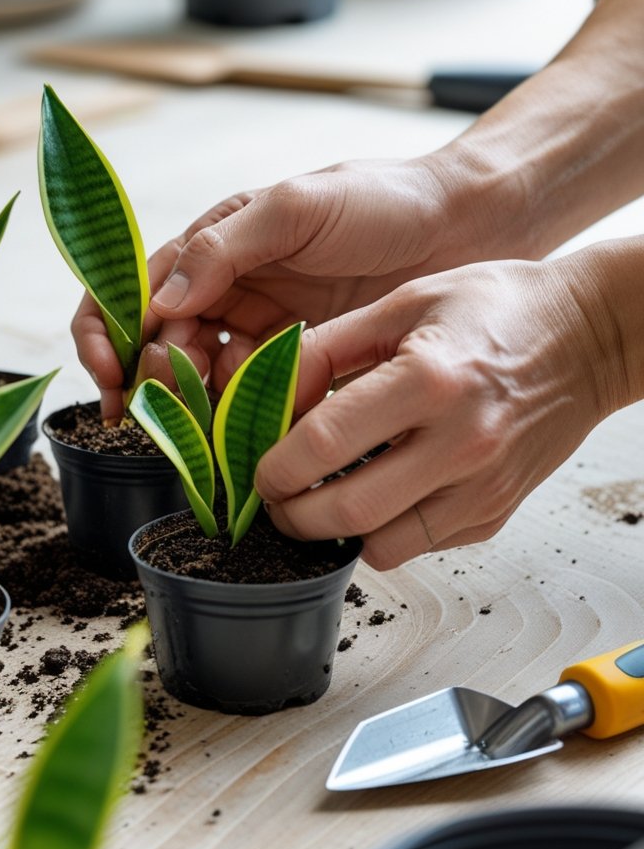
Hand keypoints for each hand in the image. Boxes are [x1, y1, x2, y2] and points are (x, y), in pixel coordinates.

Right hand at [73, 151, 503, 420]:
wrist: (469, 227)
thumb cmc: (384, 200)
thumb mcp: (297, 207)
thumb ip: (224, 248)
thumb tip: (159, 302)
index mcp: (211, 248)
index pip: (126, 293)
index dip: (105, 335)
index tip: (111, 373)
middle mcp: (227, 294)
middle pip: (155, 350)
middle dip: (154, 379)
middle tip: (182, 391)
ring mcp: (263, 336)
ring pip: (201, 387)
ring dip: (199, 405)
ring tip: (227, 407)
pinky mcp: (302, 372)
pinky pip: (256, 407)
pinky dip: (248, 421)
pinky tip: (265, 421)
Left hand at [254, 252, 628, 568]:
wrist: (589, 337)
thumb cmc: (499, 309)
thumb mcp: (404, 302)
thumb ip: (329, 348)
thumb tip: (269, 392)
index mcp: (428, 380)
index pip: (323, 444)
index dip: (274, 466)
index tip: (259, 468)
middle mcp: (459, 442)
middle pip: (346, 511)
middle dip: (291, 515)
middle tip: (275, 499)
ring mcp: (482, 486)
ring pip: (382, 546)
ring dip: (336, 533)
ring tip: (320, 500)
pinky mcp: (496, 512)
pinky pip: (421, 545)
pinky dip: (385, 531)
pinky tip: (376, 494)